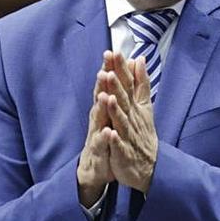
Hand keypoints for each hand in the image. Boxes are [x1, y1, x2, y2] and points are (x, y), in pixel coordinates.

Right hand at [76, 69, 112, 207]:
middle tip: (105, 67)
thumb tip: (124, 69)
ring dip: (100, 107)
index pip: (107, 85)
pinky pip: (101, 144)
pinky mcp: (98, 151)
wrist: (95, 168)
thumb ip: (118, 91)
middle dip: (102, 83)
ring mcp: (96, 133)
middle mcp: (98, 117)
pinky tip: (108, 132)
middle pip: (99, 97)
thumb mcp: (113, 113)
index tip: (113, 53)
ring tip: (104, 96)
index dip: (110, 69)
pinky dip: (104, 138)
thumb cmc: (106, 137)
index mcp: (104, 108)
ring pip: (98, 119)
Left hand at [99, 52, 157, 192]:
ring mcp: (128, 136)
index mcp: (135, 106)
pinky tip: (108, 133)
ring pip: (121, 120)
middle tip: (108, 70)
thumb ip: (140, 82)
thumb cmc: (142, 133)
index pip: (128, 84)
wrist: (149, 166)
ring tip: (107, 96)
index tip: (114, 53)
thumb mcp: (144, 105)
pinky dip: (114, 140)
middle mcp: (132, 118)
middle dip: (117, 85)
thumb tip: (138, 58)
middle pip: (124, 100)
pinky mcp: (124, 153)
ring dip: (115, 109)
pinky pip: (118, 146)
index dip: (121, 69)